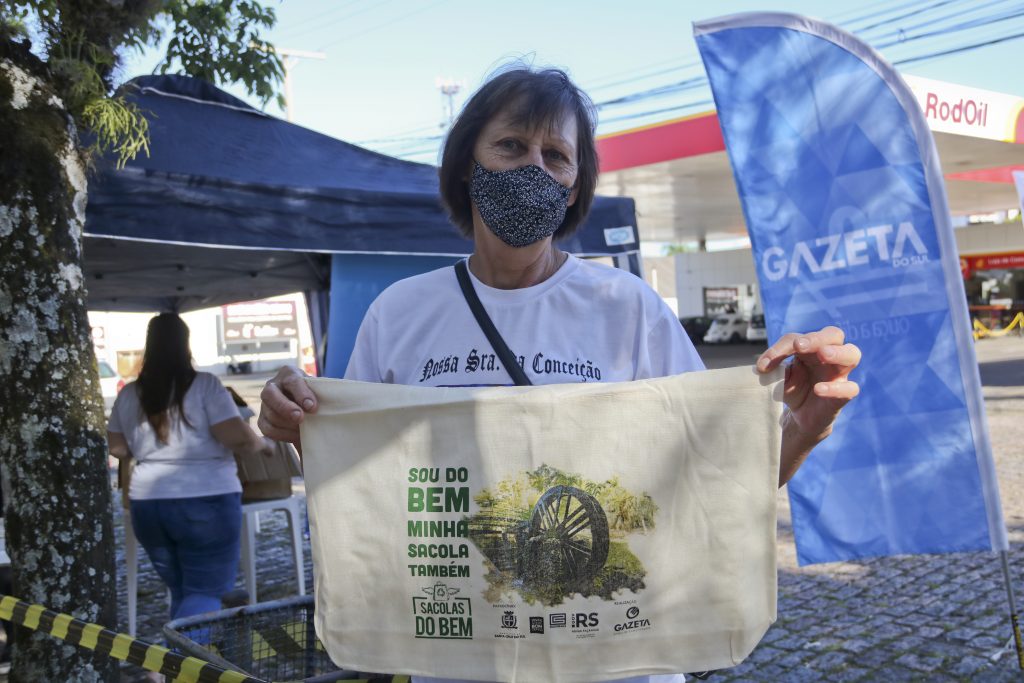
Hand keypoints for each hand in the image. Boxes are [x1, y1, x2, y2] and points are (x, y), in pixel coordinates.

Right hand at [258, 366, 316, 446]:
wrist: (304, 405)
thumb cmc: (315, 395)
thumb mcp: (318, 390)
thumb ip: (321, 394)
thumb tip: (335, 403)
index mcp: (289, 373)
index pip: (293, 381)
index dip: (302, 394)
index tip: (312, 407)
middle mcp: (273, 385)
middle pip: (271, 395)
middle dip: (286, 408)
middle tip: (300, 418)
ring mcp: (265, 402)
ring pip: (270, 414)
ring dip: (286, 424)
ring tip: (302, 430)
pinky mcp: (262, 418)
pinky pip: (267, 428)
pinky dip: (282, 434)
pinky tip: (295, 436)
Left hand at [756, 326, 860, 483]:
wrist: (798, 417)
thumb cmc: (791, 389)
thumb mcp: (779, 376)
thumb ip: (774, 367)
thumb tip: (763, 366)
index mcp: (811, 348)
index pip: (799, 338)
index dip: (782, 348)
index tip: (763, 365)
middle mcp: (829, 356)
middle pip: (834, 335)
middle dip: (817, 338)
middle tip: (799, 345)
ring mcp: (839, 374)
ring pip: (852, 354)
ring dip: (837, 352)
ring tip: (823, 354)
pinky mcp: (843, 395)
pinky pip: (850, 388)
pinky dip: (835, 388)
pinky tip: (818, 390)